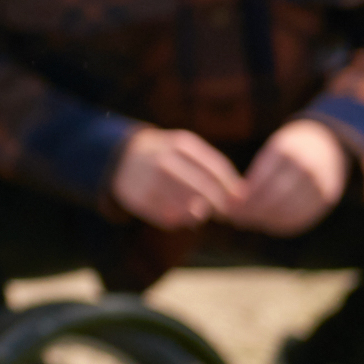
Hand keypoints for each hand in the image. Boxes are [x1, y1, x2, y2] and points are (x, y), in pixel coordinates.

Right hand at [109, 127, 242, 230]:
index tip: (240, 200)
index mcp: (181, 144)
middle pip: (202, 188)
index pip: (215, 168)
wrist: (123, 157)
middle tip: (225, 213)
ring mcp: (149, 180)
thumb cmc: (168, 155)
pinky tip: (178, 213)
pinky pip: (168, 217)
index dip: (230, 187)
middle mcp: (164, 160)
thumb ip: (214, 168)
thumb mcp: (188, 150)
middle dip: (218, 203)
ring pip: (186, 206)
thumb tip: (241, 195)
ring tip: (199, 212)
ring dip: (198, 213)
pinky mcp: (138, 199)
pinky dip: (178, 219)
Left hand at [225, 119, 348, 236]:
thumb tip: (231, 205)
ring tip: (250, 221)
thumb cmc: (288, 152)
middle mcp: (306, 167)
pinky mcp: (328, 197)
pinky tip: (269, 223)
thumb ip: (255, 177)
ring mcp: (320, 183)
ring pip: (288, 211)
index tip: (229, 206)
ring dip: (266, 220)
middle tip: (237, 218)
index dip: (244, 198)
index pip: (261, 182)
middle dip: (253, 211)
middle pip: (274, 198)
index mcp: (287, 152)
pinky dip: (283, 224)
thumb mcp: (271, 153)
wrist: (327, 145)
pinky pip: (303, 217)